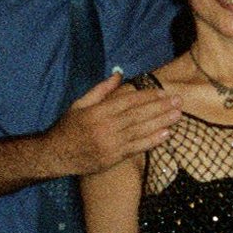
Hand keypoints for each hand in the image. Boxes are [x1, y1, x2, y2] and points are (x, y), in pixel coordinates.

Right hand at [44, 73, 180, 175]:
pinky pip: (136, 149)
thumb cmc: (68, 127)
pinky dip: (152, 141)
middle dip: (160, 107)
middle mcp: (105, 127)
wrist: (54, 155)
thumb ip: (101, 90)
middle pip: (138, 115)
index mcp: (97, 112)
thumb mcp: (79, 104)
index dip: (148, 96)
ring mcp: (110, 144)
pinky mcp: (112, 158)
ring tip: (178, 115)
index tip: (164, 92)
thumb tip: (118, 74)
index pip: (128, 101)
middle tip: (179, 101)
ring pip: (140, 131)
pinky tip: (166, 134)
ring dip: (161, 122)